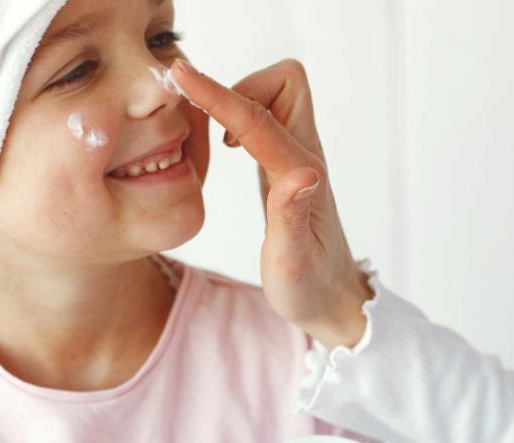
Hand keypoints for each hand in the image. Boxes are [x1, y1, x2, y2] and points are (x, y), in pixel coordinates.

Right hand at [172, 59, 372, 349]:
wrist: (331, 296)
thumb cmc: (309, 285)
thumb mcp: (292, 262)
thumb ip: (291, 217)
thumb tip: (303, 173)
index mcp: (300, 177)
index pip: (257, 121)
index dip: (218, 95)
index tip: (181, 75)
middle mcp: (303, 158)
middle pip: (286, 84)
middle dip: (241, 86)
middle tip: (204, 117)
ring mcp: (296, 158)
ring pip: (276, 97)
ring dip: (240, 100)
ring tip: (212, 135)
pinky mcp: (285, 165)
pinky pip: (265, 120)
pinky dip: (240, 117)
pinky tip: (225, 145)